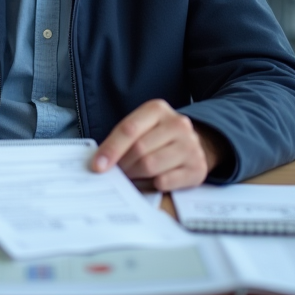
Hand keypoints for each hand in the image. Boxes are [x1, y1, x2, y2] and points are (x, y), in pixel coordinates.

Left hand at [92, 100, 218, 191]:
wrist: (195, 143)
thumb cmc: (158, 136)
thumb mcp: (142, 127)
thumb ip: (122, 138)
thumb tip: (100, 162)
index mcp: (157, 109)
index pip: (129, 129)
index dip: (111, 149)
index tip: (97, 166)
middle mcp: (177, 124)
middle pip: (139, 149)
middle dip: (123, 165)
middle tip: (118, 172)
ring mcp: (190, 146)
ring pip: (151, 166)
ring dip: (136, 176)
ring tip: (133, 176)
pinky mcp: (197, 168)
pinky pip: (165, 181)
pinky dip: (153, 185)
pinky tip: (152, 181)